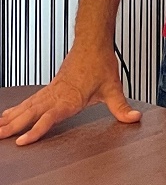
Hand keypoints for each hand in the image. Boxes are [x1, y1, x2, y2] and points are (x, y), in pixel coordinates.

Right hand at [0, 45, 140, 144]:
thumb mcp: (113, 88)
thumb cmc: (101, 64)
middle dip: (13, 127)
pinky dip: (16, 109)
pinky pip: (29, 101)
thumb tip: (134, 118)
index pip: (49, 117)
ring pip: (27, 107)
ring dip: (11, 119)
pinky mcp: (49, 88)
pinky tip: (7, 115)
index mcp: (69, 99)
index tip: (22, 141)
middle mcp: (56, 96)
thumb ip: (121, 107)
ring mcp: (50, 92)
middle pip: (31, 114)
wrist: (92, 43)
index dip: (36, 130)